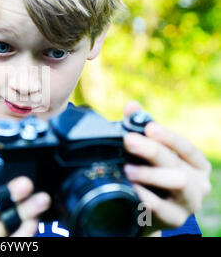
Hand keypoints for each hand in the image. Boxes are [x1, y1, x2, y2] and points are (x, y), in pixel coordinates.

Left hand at [122, 101, 211, 235]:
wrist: (143, 212)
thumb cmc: (149, 177)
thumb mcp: (147, 153)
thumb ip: (140, 129)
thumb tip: (132, 106)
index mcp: (195, 163)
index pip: (186, 146)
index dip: (168, 136)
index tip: (149, 127)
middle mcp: (198, 182)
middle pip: (177, 162)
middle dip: (152, 150)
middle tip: (129, 141)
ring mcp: (189, 203)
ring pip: (177, 183)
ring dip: (150, 174)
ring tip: (127, 169)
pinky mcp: (175, 220)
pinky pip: (163, 208)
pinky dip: (147, 197)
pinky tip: (133, 190)